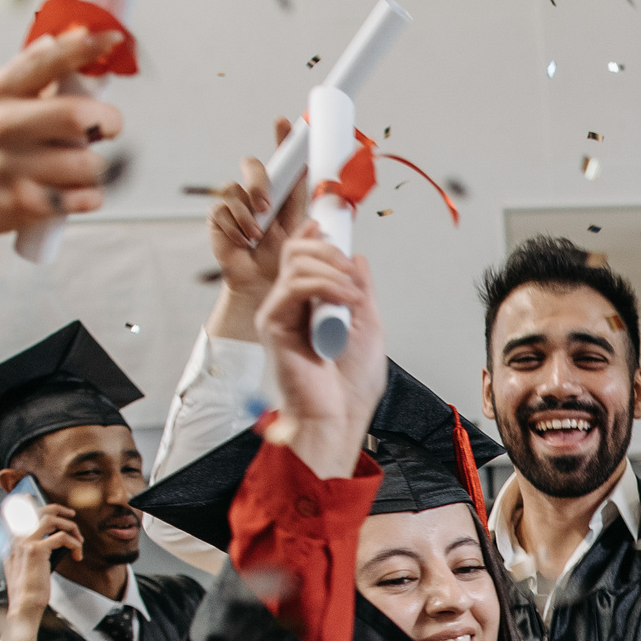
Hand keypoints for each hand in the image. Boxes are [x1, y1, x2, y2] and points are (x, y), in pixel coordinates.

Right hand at [0, 28, 127, 256]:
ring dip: (97, 168)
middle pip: (78, 115)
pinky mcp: (23, 203)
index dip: (84, 47)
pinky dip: (90, 196)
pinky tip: (72, 192)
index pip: (45, 60)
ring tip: (78, 168)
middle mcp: (2, 125)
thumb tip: (58, 40)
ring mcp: (11, 165)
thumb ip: (26, 78)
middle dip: (109, 121)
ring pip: (89, 163)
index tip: (113, 38)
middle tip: (107, 128)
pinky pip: (85, 198)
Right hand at [0, 503, 82, 640]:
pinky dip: (75, 544)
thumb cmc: (29, 591)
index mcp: (12, 544)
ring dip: (70, 526)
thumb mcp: (27, 568)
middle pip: (37, 511)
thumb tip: (54, 542)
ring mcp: (24, 543)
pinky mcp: (36, 551)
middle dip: (58, 509)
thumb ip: (33, 553)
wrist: (24, 605)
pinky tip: (77, 556)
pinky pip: (62, 537)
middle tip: (72, 516)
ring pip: (50, 519)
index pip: (18, 515)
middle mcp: (15, 540)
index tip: (47, 505)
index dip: (31, 504)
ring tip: (79, 540)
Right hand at [209, 118, 308, 300]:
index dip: (283, 140)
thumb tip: (344, 199)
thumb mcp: (311, 241)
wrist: (267, 291)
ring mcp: (237, 206)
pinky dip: (235, 227)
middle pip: (254, 166)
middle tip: (267, 205)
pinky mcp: (219, 220)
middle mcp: (259, 196)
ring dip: (248, 213)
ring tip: (258, 235)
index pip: (284, 163)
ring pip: (235, 188)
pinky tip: (244, 242)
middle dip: (259, 181)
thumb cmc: (290, 267)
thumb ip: (323, 219)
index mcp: (285, 197)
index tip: (285, 122)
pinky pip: (221, 211)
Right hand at [253, 224, 386, 474]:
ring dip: (333, 270)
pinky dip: (325, 286)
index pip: (305, 257)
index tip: (334, 225)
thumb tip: (357, 257)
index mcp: (311, 304)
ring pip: (297, 263)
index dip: (317, 237)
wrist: (338, 416)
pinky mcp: (272, 323)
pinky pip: (295, 287)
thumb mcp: (368, 325)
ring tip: (354, 295)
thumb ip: (360, 289)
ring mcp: (280, 312)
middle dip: (329, 250)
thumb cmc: (350, 385)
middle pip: (298, 252)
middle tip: (352, 269)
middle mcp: (291, 305)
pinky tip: (345, 301)